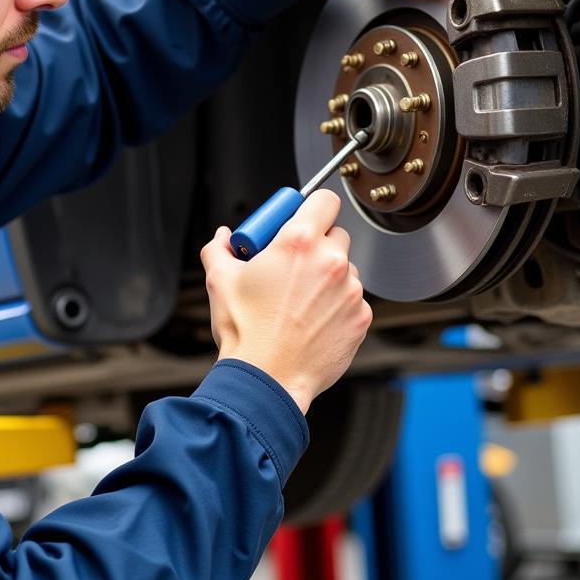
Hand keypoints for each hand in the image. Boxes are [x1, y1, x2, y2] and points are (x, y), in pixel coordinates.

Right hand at [199, 190, 371, 414]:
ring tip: (299, 300)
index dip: (311, 207)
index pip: (324, 200)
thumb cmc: (245, 331)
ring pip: (346, 269)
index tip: (299, 219)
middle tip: (293, 264)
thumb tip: (225, 237)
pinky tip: (312, 320)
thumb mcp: (220, 280)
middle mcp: (331, 261)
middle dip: (317, 243)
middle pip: (336, 233)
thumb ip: (219, 248)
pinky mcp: (360, 317)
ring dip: (328, 276)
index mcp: (299, 242)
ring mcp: (350, 290)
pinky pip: (353, 300)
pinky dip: (337, 305)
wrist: (266, 380)